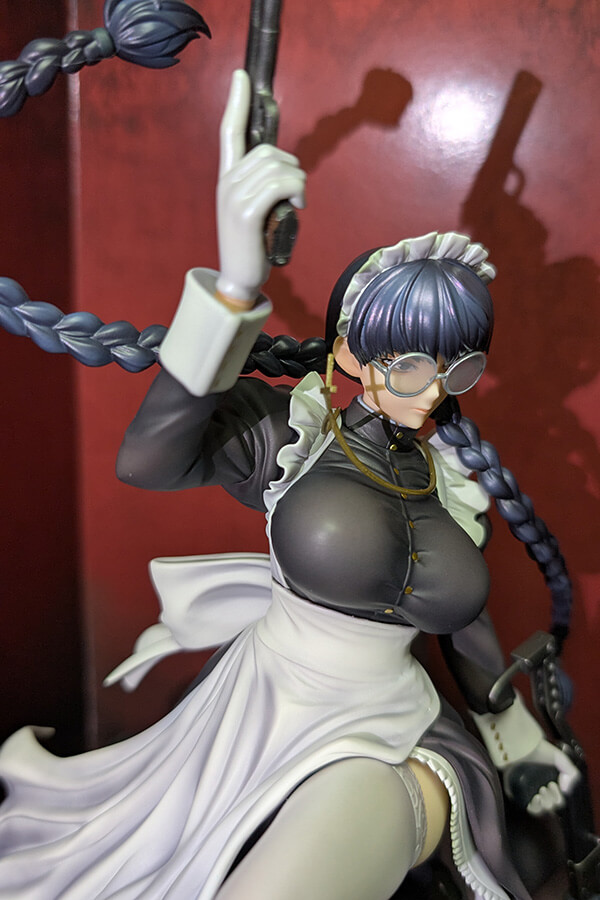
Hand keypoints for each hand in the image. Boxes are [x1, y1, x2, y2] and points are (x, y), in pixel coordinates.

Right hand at [216, 70, 305, 303]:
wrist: (240, 278)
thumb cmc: (253, 243)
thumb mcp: (254, 208)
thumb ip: (262, 184)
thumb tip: (285, 167)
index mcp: (227, 177)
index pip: (228, 131)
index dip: (235, 102)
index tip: (240, 76)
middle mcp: (227, 182)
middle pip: (268, 151)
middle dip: (292, 167)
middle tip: (297, 191)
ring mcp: (234, 196)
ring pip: (278, 166)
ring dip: (298, 181)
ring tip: (296, 202)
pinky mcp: (247, 213)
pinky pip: (280, 184)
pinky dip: (296, 191)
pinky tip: (297, 206)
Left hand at [503, 738, 579, 815]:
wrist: (519, 747)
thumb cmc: (538, 751)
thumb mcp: (560, 758)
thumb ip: (571, 773)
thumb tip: (565, 790)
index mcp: (549, 780)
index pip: (558, 798)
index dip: (558, 796)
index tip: (553, 784)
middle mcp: (539, 786)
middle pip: (551, 805)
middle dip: (551, 799)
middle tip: (545, 787)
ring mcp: (528, 791)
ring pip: (541, 809)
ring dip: (544, 804)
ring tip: (540, 792)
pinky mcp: (518, 794)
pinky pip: (529, 808)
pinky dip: (535, 807)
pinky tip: (536, 798)